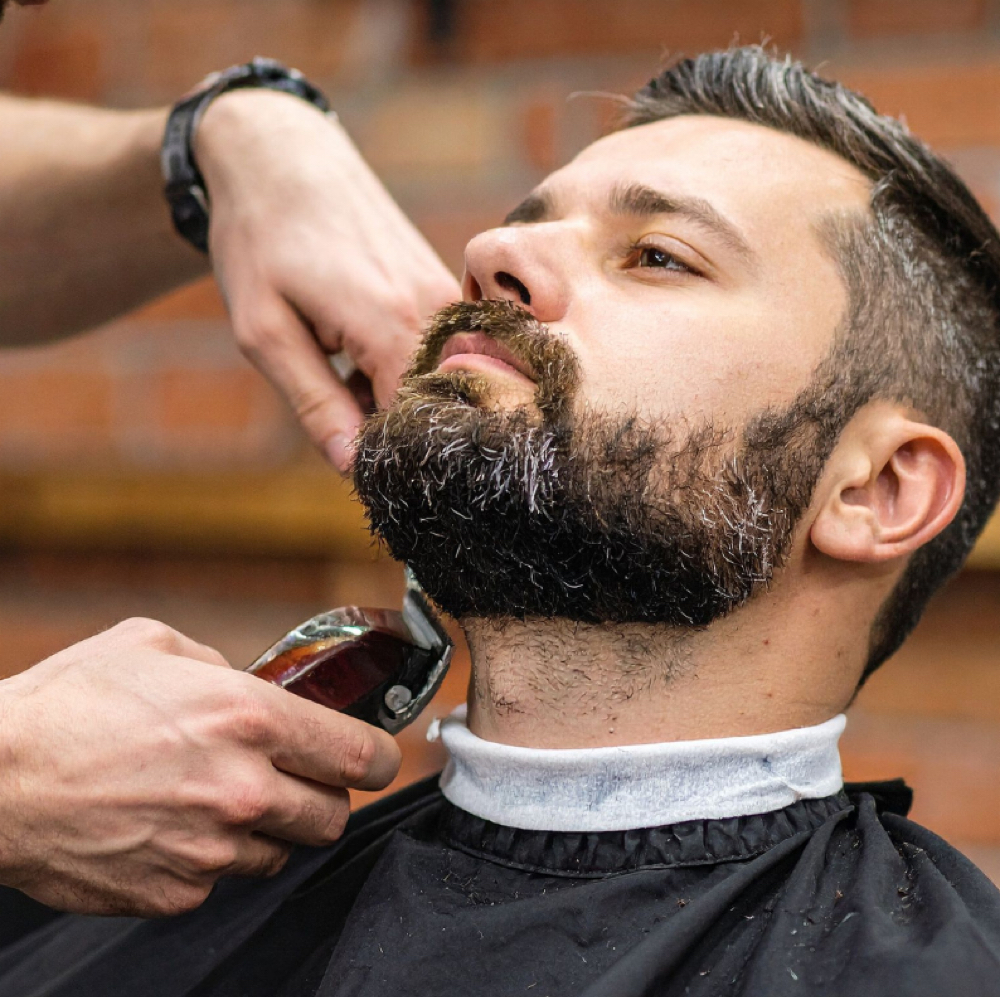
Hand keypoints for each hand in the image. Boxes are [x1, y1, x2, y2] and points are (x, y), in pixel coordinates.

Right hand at [0, 618, 399, 915]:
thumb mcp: (158, 646)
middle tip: (292, 777)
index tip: (375, 758)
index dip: (381, 758)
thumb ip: (227, 667)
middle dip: (323, 796)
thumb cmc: (70, 702)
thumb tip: (258, 687)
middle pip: (333, 816)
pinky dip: (212, 858)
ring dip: (268, 828)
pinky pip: (222, 879)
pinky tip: (173, 826)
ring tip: (219, 799)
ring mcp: (210, 850)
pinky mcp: (175, 892)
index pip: (362, 756)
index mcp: (249, 719)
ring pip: (282, 851)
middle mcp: (241, 789)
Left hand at [194, 89, 460, 471]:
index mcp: (394, 324)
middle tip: (333, 411)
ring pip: (435, 383)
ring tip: (335, 367)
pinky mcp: (445, 289)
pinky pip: (434, 354)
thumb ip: (313, 403)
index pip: (415, 426)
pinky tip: (354, 350)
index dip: (384, 457)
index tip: (350, 467)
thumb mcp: (265, 331)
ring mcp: (448, 297)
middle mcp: (438, 311)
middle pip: (432, 407)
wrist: (281, 156)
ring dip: (389, 395)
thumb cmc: (262, 241)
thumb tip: (351, 465)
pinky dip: (397, 368)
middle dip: (388, 428)